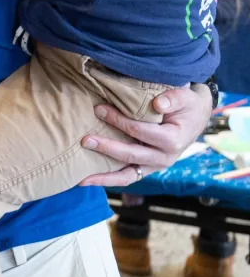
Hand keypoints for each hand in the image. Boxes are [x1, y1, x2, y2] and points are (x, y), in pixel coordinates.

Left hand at [79, 84, 211, 185]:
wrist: (195, 118)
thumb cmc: (186, 105)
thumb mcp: (185, 97)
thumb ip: (173, 98)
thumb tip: (157, 104)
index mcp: (172, 140)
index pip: (141, 131)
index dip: (119, 121)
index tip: (98, 109)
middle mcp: (164, 158)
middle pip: (131, 155)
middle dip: (106, 148)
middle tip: (84, 140)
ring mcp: (154, 166)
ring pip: (127, 176)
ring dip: (104, 177)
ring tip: (81, 178)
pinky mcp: (146, 168)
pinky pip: (127, 177)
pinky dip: (109, 179)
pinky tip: (89, 179)